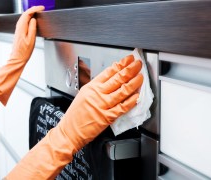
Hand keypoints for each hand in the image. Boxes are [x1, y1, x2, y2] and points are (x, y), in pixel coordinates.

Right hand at [5, 55, 142, 178]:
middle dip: (130, 69)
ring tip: (140, 77)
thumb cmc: (75, 115)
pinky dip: (131, 101)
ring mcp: (102, 105)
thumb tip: (111, 79)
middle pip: (117, 78)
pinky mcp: (107, 117)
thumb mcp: (83, 95)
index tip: (128, 60)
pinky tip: (137, 96)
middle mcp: (97, 94)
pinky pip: (122, 107)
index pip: (109, 72)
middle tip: (138, 64)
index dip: (121, 64)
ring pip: (122, 91)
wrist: (69, 132)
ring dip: (134, 83)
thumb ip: (96, 87)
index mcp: (91, 87)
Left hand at [11, 6, 43, 61]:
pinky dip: (28, 17)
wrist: (17, 58)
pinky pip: (24, 21)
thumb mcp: (31, 40)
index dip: (35, 9)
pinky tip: (32, 19)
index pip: (27, 14)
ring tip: (37, 11)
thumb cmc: (24, 52)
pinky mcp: (19, 32)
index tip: (41, 8)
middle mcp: (18, 27)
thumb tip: (33, 20)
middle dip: (33, 9)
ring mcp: (18, 29)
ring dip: (31, 13)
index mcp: (21, 28)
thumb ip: (32, 28)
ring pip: (24, 17)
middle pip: (25, 14)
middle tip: (41, 8)